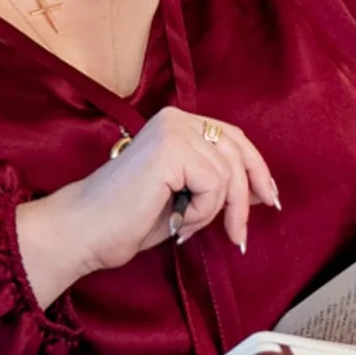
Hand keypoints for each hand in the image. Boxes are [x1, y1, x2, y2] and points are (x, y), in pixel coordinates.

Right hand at [17, 110, 277, 304]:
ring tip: (184, 226)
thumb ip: (219, 185)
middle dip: (245, 197)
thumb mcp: (186, 198)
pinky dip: (202, 212)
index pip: (234, 139)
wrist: (86, 231)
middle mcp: (176, 119)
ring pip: (228, 174)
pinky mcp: (170, 149)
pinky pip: (213, 185)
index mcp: (178, 124)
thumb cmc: (129, 220)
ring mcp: (173, 130)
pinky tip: (176, 221)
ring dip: (214, 212)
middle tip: (239, 235)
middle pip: (238, 153)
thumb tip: (262, 189)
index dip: (256, 169)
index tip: (269, 200)